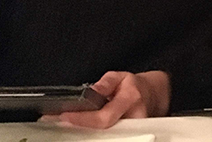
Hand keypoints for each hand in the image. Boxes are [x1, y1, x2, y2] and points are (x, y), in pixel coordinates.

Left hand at [45, 70, 169, 127]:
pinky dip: (95, 137)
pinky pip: (111, 139)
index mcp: (130, 99)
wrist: (152, 95)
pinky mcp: (132, 137)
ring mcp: (134, 130)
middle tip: (60, 123)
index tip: (64, 117)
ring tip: (67, 125)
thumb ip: (104, 84)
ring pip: (107, 139)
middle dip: (81, 130)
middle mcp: (133, 118)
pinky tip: (81, 132)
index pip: (104, 117)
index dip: (83, 120)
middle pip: (104, 133)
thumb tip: (90, 92)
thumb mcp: (120, 76)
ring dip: (86, 135)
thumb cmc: (134, 87)